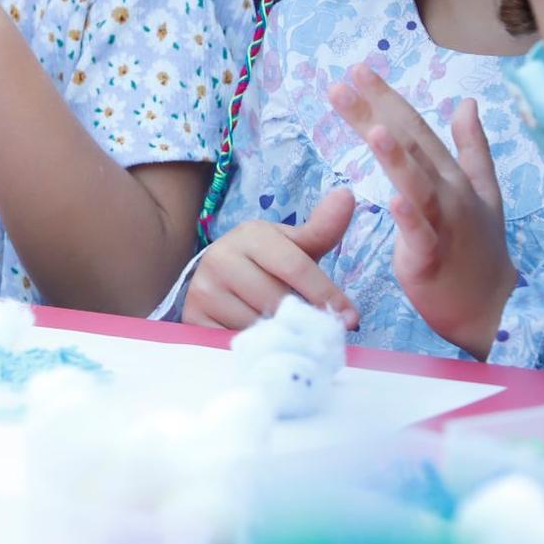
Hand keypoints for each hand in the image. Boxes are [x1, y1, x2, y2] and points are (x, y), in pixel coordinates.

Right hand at [181, 189, 360, 330]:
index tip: (350, 318)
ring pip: (258, 324)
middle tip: (322, 333)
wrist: (215, 277)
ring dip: (282, 336)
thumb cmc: (264, 262)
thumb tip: (347, 195)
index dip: (326, 294)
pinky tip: (268, 346)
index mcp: (250, 234)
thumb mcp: (291, 245)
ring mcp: (204, 290)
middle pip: (278, 299)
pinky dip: (258, 348)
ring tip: (293, 337)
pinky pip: (236, 342)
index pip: (295, 266)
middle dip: (305, 318)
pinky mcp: (193, 320)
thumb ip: (322, 228)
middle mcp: (221, 257)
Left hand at [330, 66, 516, 360]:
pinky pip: (419, 235)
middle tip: (345, 81)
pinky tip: (391, 200)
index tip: (358, 69)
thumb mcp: (484, 189)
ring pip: (417, 184)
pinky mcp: (431, 258)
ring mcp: (443, 224)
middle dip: (378, 111)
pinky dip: (408, 217)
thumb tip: (467, 101)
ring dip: (397, 157)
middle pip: (411, 145)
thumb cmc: (480, 246)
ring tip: (373, 129)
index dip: (388, 97)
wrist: (492, 306)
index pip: (416, 127)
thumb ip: (472, 145)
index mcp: (453, 174)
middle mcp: (449, 192)